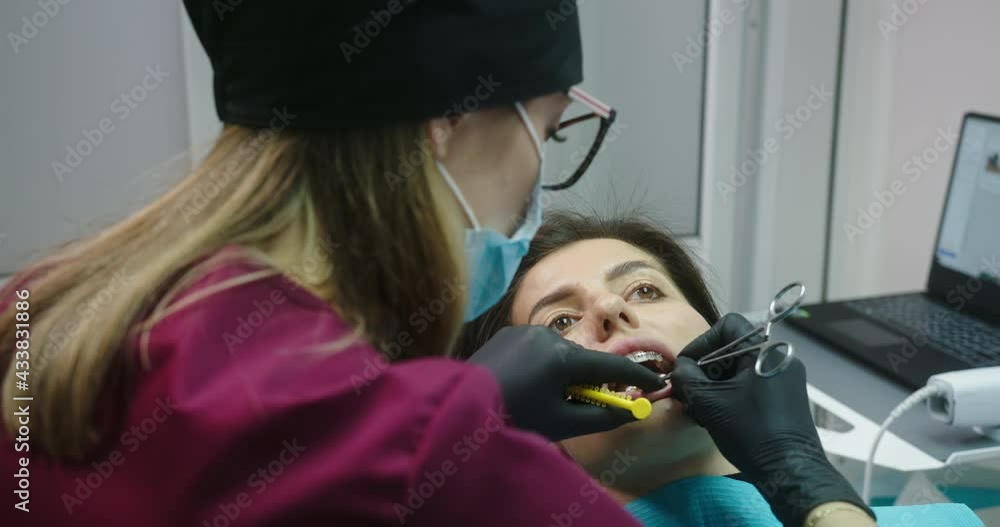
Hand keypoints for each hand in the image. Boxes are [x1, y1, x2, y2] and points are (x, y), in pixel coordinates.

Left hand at [467, 325, 665, 441]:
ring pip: (559, 355)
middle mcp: (548, 335)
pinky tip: (524, 386)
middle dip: (588, 383)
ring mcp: (526, 330)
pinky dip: (541, 366)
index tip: (658, 383)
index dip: (638, 377)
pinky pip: (537, 349)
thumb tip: (632, 410)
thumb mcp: (561, 423)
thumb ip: (602, 416)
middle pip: (583, 361)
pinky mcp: (509, 332)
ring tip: (542, 400)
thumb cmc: (512, 417)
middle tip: (582, 405)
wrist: (457, 404)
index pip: (612, 367)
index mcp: (563, 357)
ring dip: (561, 374)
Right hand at [670, 314, 873, 526]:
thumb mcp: (709, 402)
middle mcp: (780, 358)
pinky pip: (753, 384)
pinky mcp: (787, 397)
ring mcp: (786, 379)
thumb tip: (680, 368)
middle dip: (706, 367)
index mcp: (765, 352)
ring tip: (701, 407)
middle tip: (690, 390)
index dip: (703, 341)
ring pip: (742, 368)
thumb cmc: (750, 431)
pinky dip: (732, 393)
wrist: (791, 471)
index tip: (689, 366)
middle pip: (733, 348)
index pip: (728, 325)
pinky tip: (719, 416)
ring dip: (717, 383)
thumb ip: (687, 377)